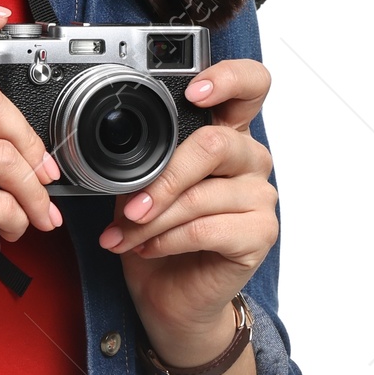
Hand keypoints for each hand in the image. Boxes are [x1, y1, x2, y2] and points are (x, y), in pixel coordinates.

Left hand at [98, 57, 277, 363]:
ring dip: (153, 219)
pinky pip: (207, 228)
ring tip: (125, 234)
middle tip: (128, 205)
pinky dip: (167, 240)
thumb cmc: (154, 232)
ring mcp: (260, 196)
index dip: (228, 78)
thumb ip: (143, 158)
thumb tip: (113, 146)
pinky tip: (147, 248)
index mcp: (224, 133)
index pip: (251, 85)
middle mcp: (249, 159)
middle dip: (162, 178)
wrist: (169, 295)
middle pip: (215, 145)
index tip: (193, 92)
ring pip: (202, 194)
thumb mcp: (138, 185)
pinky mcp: (259, 234)